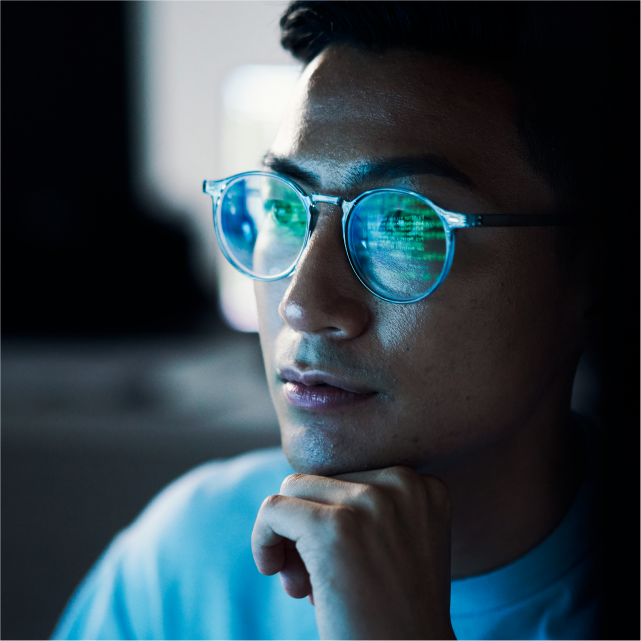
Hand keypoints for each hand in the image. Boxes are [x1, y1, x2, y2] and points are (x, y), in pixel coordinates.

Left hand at [251, 466, 455, 640]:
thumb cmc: (395, 615)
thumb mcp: (400, 544)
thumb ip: (371, 505)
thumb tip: (300, 484)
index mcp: (422, 486)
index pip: (350, 477)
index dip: (333, 519)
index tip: (339, 563)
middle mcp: (402, 484)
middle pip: (320, 482)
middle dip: (307, 528)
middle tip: (313, 582)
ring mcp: (370, 502)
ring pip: (294, 490)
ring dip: (288, 536)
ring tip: (302, 585)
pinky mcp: (333, 527)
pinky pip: (273, 509)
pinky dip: (262, 538)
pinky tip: (272, 570)